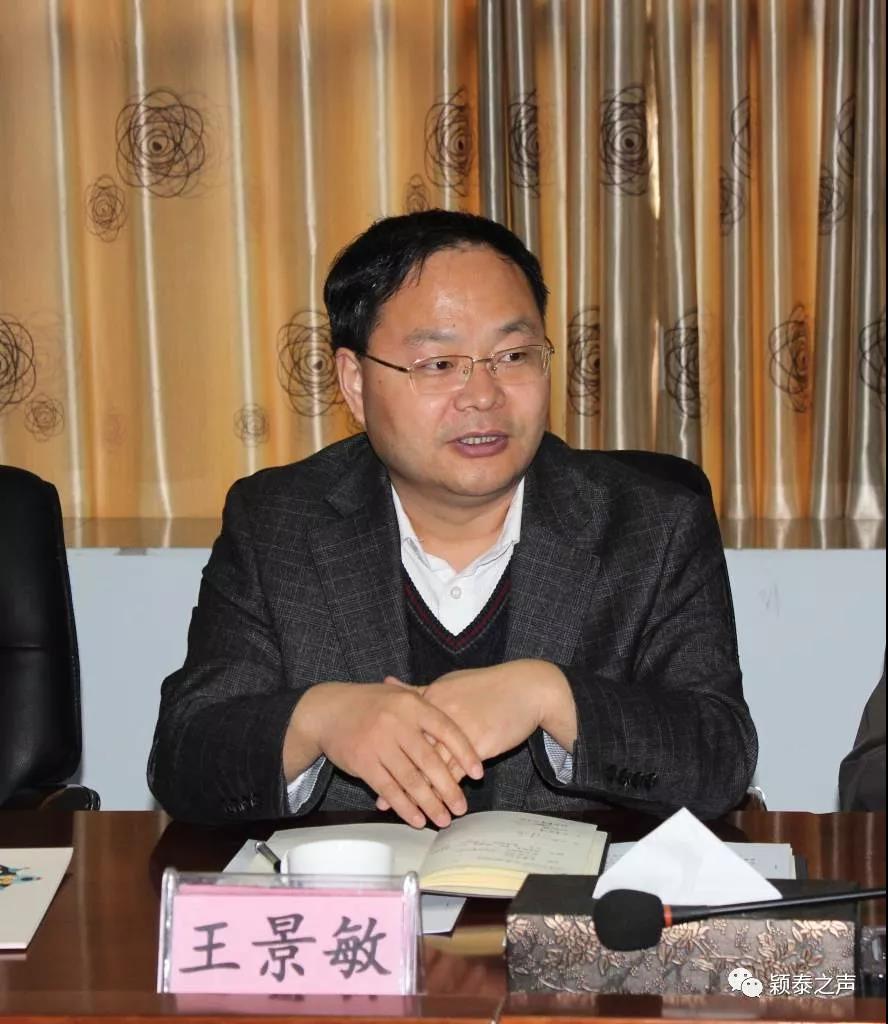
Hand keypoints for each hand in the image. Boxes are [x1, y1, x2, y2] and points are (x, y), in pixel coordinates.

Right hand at [286, 679, 482, 828]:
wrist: (329, 710)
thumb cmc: (370, 703)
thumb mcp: (399, 696)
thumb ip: (427, 710)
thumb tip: (462, 725)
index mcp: (411, 704)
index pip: (446, 729)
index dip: (464, 752)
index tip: (478, 773)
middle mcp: (397, 723)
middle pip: (430, 761)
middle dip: (449, 788)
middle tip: (461, 807)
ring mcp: (379, 743)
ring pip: (411, 780)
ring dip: (429, 803)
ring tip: (443, 818)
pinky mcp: (364, 762)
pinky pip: (389, 789)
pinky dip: (404, 806)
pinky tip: (416, 818)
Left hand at [376, 660, 574, 810]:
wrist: (527, 689)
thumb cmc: (489, 686)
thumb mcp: (451, 682)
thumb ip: (418, 689)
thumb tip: (390, 682)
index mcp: (433, 697)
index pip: (402, 728)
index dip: (386, 748)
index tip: (368, 762)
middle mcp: (442, 714)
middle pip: (413, 750)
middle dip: (396, 775)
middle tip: (380, 797)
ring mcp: (460, 731)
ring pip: (434, 766)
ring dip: (419, 790)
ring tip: (404, 810)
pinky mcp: (479, 745)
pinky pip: (458, 772)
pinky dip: (446, 791)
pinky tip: (439, 805)